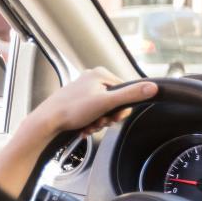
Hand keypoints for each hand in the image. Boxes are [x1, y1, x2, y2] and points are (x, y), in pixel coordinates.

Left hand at [26, 68, 157, 137]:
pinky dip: (90, 122)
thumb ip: (130, 95)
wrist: (47, 121)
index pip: (125, 91)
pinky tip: (84, 127)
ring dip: (99, 122)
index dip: (122, 108)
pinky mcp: (77, 101)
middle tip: (99, 122)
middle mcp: (92, 78)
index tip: (113, 117)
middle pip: (114, 102)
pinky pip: (93, 113)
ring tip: (88, 125)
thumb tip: (153, 87)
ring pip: (103, 110)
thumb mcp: (106, 103)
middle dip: (108, 117)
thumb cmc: (72, 110)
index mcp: (100, 74)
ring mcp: (84, 89)